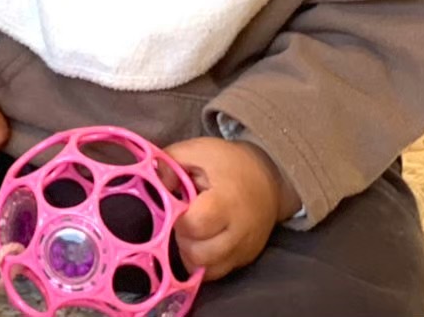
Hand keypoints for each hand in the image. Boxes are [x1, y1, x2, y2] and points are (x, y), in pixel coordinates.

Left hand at [166, 137, 297, 280]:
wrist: (268, 179)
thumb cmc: (229, 163)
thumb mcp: (198, 150)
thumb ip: (170, 162)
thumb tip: (155, 183)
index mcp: (226, 202)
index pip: (195, 226)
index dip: (177, 219)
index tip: (174, 206)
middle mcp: (239, 232)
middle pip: (200, 254)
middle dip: (182, 240)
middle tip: (180, 221)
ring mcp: (244, 250)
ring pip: (208, 270)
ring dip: (190, 254)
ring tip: (189, 232)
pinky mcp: (245, 259)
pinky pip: (218, 273)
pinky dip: (203, 263)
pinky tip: (199, 243)